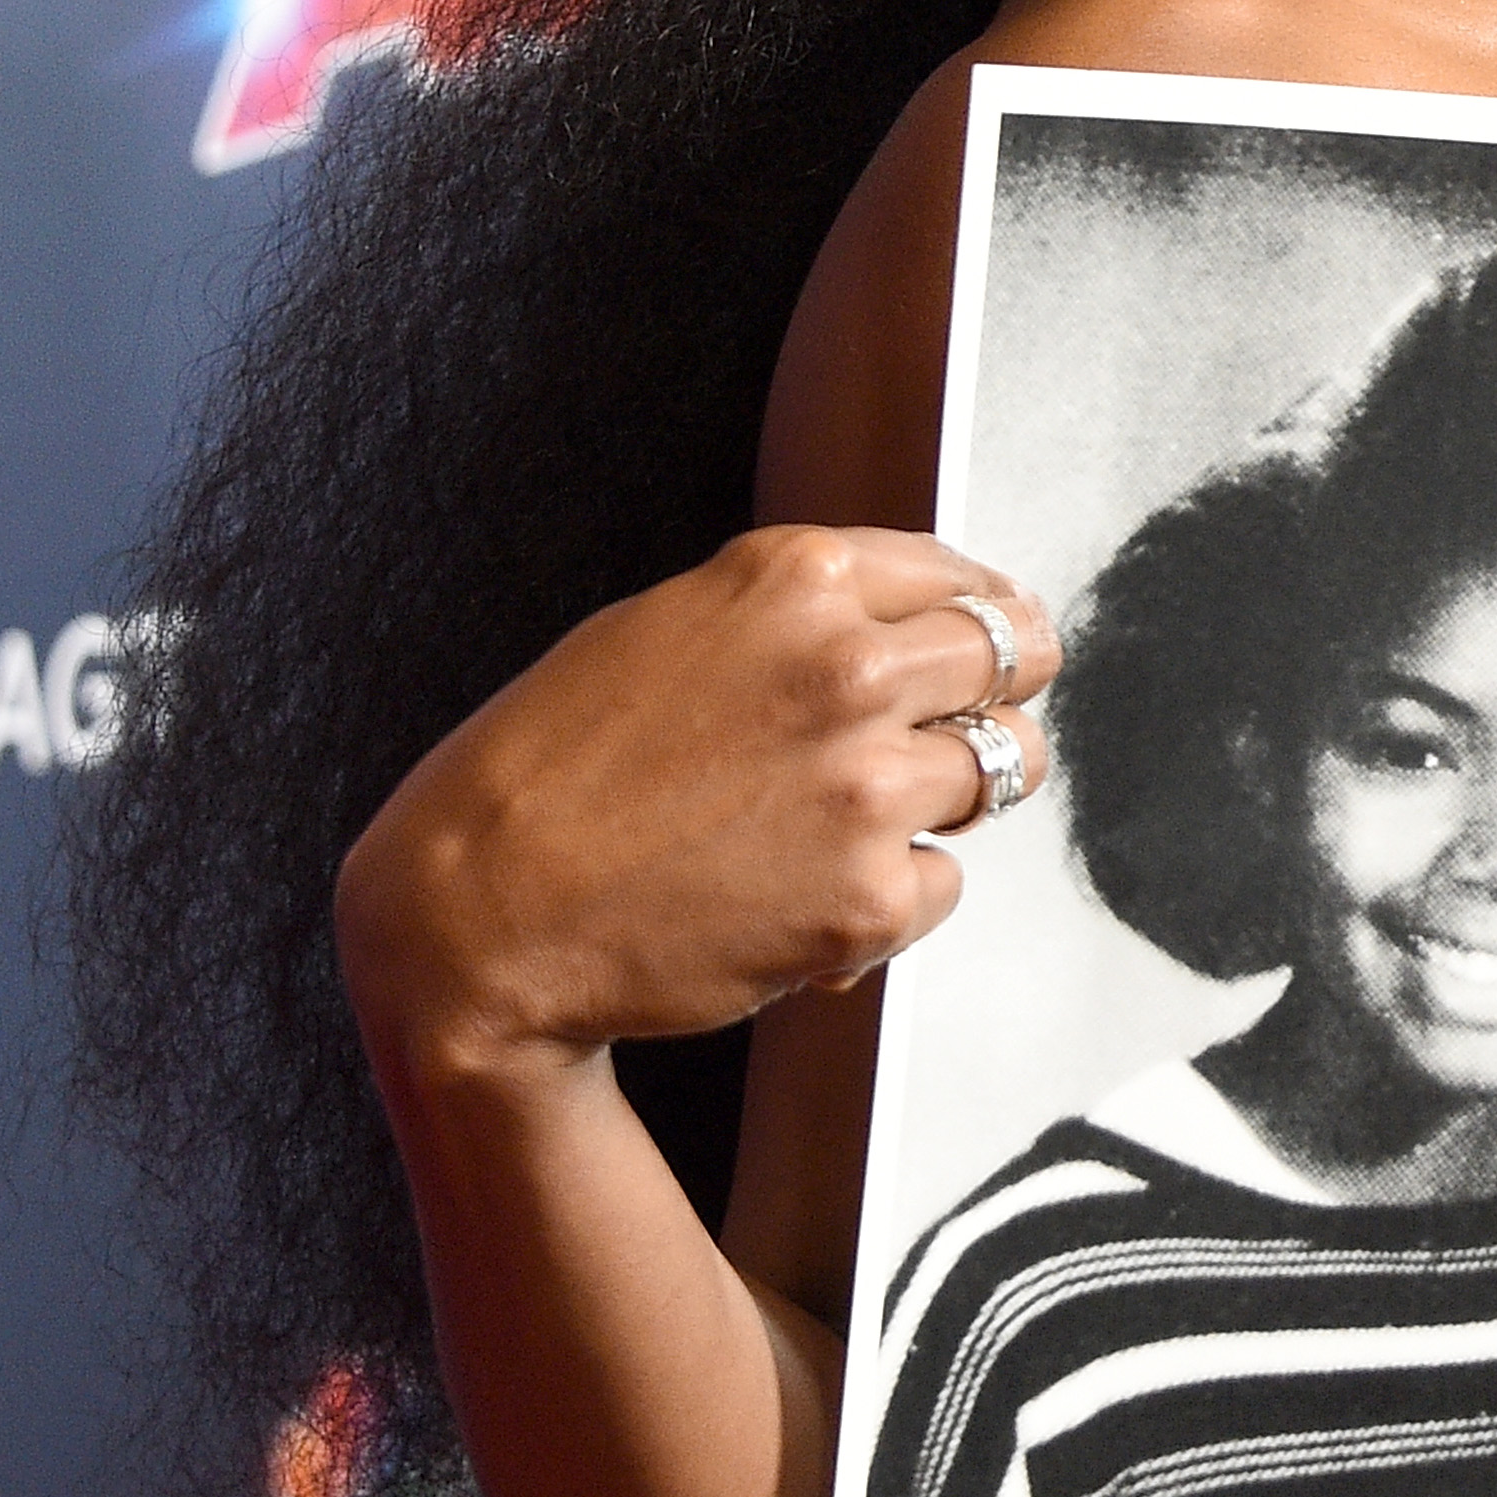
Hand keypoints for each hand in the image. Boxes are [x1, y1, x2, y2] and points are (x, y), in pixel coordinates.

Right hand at [335, 526, 1057, 1082]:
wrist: (479, 916)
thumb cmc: (554, 770)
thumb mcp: (671, 626)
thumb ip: (798, 612)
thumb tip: (923, 617)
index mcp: (798, 580)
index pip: (967, 581)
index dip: (990, 616)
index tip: (1000, 638)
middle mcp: (847, 667)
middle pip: (1017, 660)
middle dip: (1001, 694)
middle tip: (974, 725)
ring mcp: (865, 786)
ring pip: (1002, 771)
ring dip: (952, 796)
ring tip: (861, 820)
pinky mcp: (866, 900)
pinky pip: (943, 884)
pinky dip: (894, 896)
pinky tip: (806, 895)